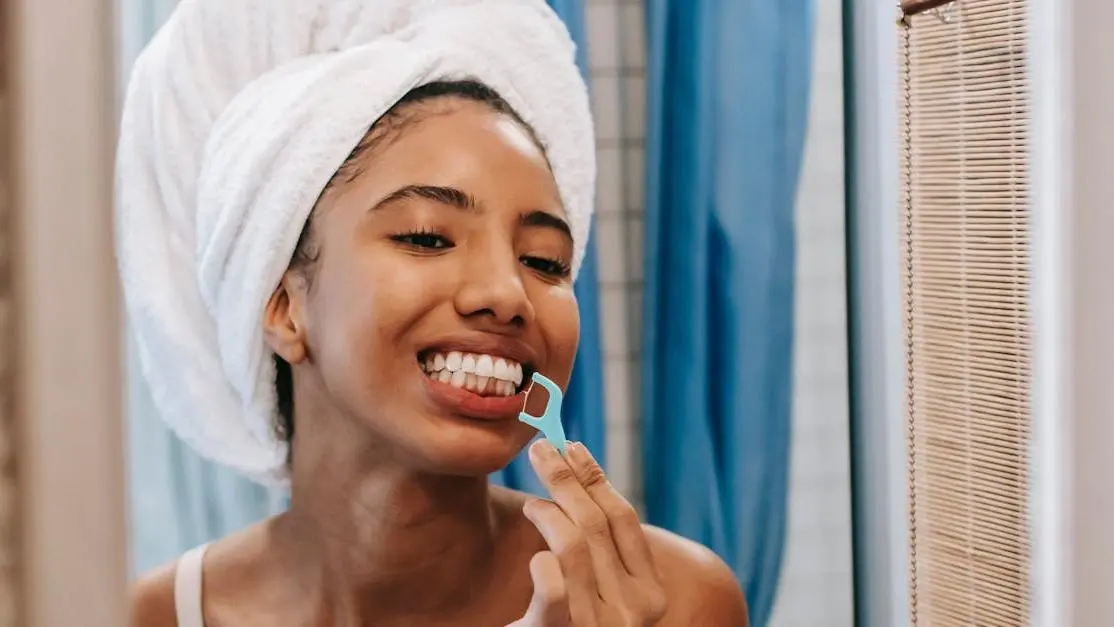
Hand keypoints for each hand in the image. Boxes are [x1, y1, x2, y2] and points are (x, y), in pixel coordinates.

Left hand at [508, 440, 667, 625]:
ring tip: (533, 506)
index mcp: (651, 596)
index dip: (596, 478)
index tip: (572, 446)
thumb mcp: (602, 589)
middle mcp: (633, 613)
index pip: (624, 519)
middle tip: (540, 450)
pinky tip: (535, 555)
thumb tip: (579, 468)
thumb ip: (602, 548)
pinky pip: (553, 588)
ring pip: (574, 546)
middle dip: (565, 478)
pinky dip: (542, 562)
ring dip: (548, 512)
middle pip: (596, 523)